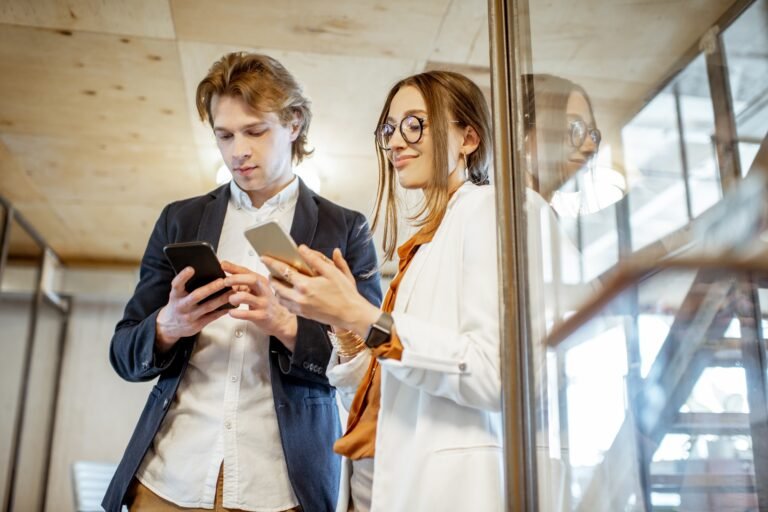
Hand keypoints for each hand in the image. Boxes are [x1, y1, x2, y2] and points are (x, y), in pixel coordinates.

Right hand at [156, 267, 232, 352]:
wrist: (170, 326)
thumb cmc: (178, 304)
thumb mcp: (177, 294)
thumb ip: (187, 286)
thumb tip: (206, 272)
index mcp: (175, 295)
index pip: (176, 284)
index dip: (183, 276)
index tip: (191, 268)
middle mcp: (181, 306)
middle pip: (196, 296)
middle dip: (210, 288)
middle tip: (222, 281)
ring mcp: (189, 317)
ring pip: (208, 307)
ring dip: (221, 299)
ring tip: (232, 291)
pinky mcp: (197, 325)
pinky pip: (213, 317)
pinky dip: (223, 310)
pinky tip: (231, 304)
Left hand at [221, 261, 297, 350]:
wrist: (281, 319)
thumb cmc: (266, 303)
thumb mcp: (256, 290)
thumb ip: (242, 283)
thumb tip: (226, 277)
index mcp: (262, 282)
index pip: (248, 272)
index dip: (235, 268)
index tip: (224, 264)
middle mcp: (264, 291)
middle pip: (252, 280)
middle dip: (237, 279)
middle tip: (226, 281)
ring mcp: (263, 303)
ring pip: (248, 297)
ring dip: (235, 297)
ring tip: (230, 299)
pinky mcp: (261, 316)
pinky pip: (247, 314)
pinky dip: (237, 313)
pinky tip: (231, 312)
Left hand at [262, 246, 379, 337]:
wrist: (352, 314)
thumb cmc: (345, 293)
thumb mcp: (333, 272)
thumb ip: (316, 259)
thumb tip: (303, 248)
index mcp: (306, 285)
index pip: (283, 271)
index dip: (272, 263)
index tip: (265, 257)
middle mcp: (299, 298)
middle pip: (277, 286)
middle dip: (272, 277)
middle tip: (272, 270)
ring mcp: (300, 308)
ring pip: (280, 297)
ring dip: (277, 288)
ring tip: (279, 281)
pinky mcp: (304, 314)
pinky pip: (287, 306)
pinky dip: (284, 298)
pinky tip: (289, 293)